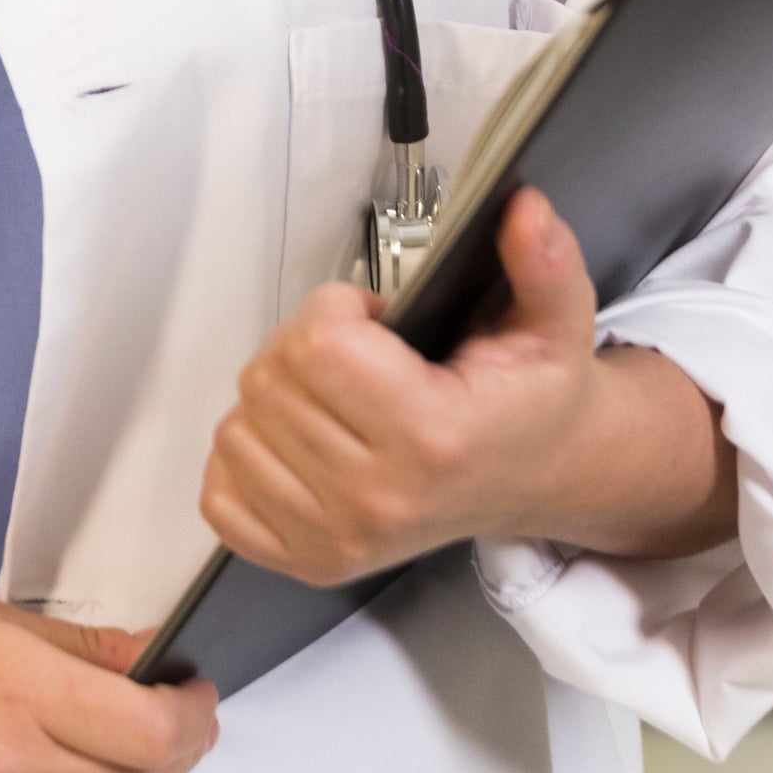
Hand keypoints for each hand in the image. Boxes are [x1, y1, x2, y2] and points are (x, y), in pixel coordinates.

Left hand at [202, 188, 735, 584]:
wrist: (533, 478)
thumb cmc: (527, 400)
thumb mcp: (552, 324)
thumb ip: (544, 262)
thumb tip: (524, 209)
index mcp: (434, 439)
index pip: (318, 345)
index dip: (338, 309)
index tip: (374, 321)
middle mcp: (380, 501)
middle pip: (270, 380)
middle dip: (304, 347)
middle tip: (357, 358)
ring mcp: (337, 541)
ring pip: (237, 428)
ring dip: (276, 399)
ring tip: (338, 400)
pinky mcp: (306, 563)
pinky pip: (219, 492)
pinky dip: (249, 458)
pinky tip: (304, 444)